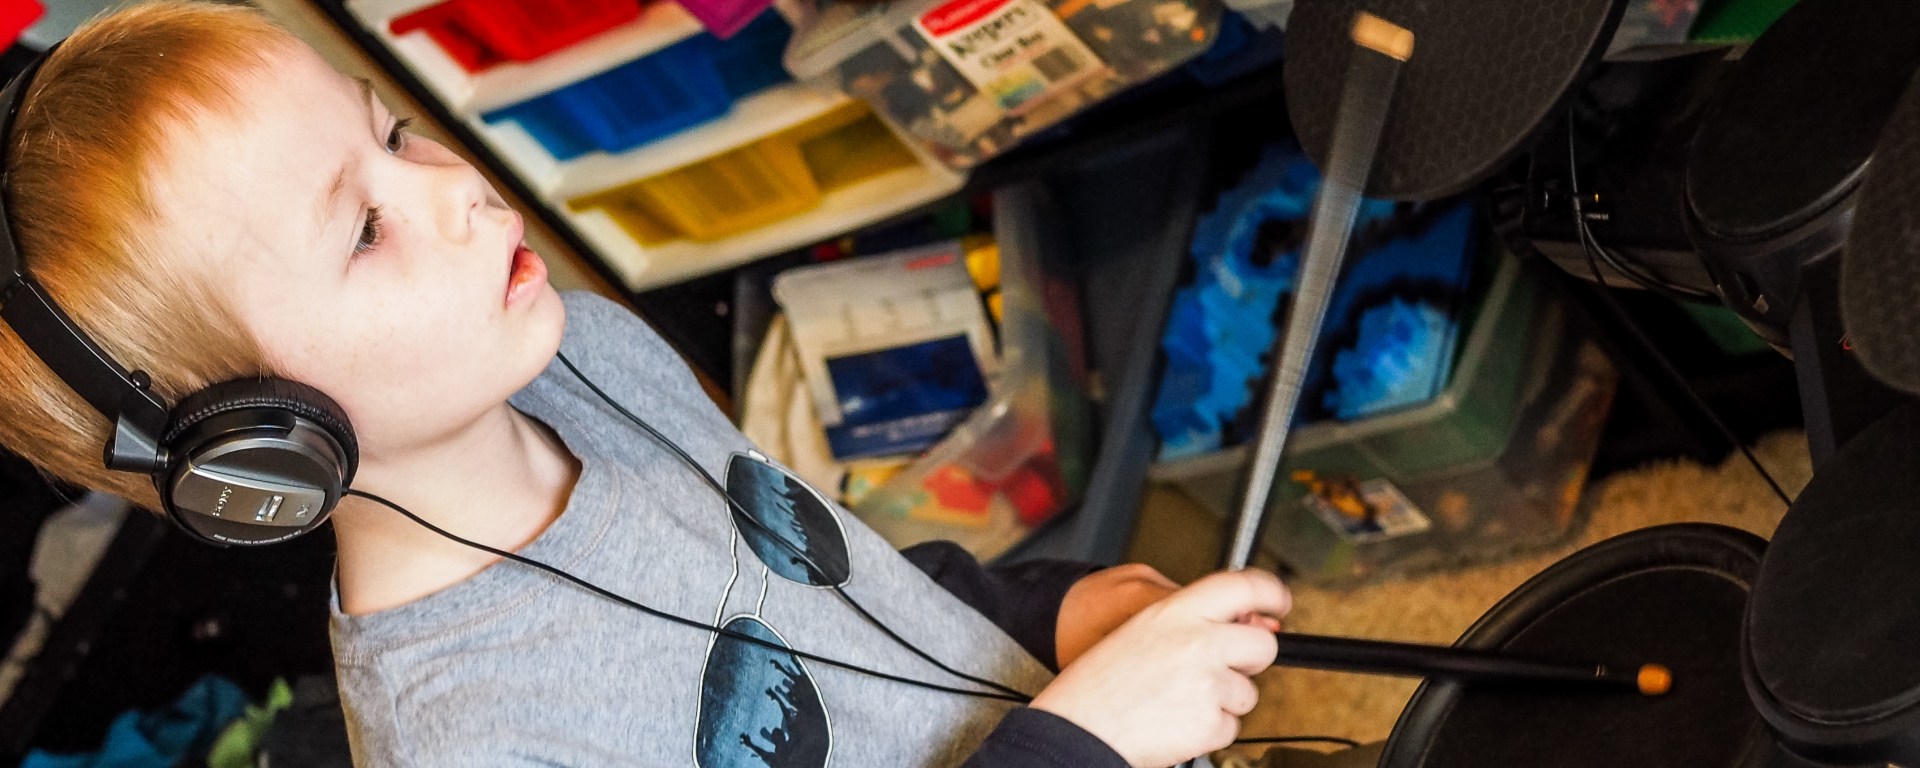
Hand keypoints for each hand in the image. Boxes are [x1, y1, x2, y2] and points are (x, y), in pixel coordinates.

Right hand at [1031, 569, 1291, 767]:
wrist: (1078, 729)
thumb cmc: (1099, 684)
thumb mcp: (1140, 631)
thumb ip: (1193, 621)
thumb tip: (1247, 622)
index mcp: (1177, 612)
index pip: (1243, 586)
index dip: (1271, 592)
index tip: (1279, 601)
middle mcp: (1198, 643)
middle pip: (1262, 646)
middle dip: (1249, 660)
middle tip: (1221, 668)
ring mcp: (1208, 684)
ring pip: (1247, 693)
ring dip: (1222, 701)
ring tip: (1178, 701)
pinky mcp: (1211, 724)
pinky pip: (1231, 727)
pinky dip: (1209, 730)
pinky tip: (1176, 723)